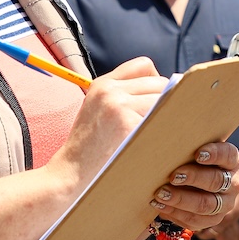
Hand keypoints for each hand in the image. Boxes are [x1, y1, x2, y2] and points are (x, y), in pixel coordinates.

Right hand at [55, 58, 168, 186]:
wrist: (71, 174)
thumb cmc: (89, 149)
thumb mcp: (98, 111)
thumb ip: (124, 96)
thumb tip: (167, 91)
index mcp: (102, 84)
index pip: (143, 65)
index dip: (155, 80)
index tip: (156, 100)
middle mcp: (109, 89)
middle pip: (159, 82)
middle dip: (165, 101)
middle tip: (161, 123)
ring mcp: (118, 105)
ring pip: (164, 100)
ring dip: (167, 117)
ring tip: (159, 134)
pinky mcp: (127, 123)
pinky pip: (161, 120)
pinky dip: (164, 132)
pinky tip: (157, 144)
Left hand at [151, 142, 238, 239]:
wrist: (199, 183)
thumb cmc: (191, 159)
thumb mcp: (193, 148)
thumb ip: (186, 142)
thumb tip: (156, 129)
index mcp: (231, 160)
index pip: (227, 155)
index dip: (214, 154)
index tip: (197, 154)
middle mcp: (233, 183)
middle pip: (216, 181)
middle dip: (193, 178)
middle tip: (173, 175)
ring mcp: (225, 203)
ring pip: (206, 205)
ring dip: (181, 199)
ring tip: (160, 194)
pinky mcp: (213, 220)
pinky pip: (196, 221)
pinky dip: (176, 214)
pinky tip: (160, 206)